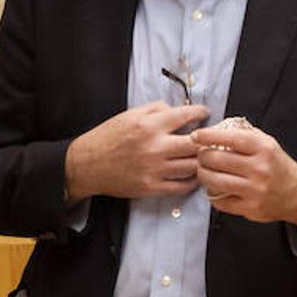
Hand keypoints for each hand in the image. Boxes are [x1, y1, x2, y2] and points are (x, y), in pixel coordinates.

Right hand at [64, 102, 210, 200]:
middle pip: (196, 144)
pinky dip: (192, 181)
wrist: (87, 165)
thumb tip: (177, 109)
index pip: (186, 116)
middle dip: (206, 140)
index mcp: (149, 125)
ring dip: (201, 161)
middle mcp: (154, 147)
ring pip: (192, 166)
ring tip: (202, 156)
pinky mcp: (151, 187)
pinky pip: (181, 186)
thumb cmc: (107, 138)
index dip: (201, 112)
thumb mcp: (129, 115)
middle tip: (209, 138)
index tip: (205, 113)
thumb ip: (155, 109)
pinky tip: (193, 174)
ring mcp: (154, 169)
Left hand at [191, 123, 296, 227]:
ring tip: (203, 171)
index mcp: (263, 148)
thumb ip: (244, 135)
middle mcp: (259, 168)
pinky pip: (220, 200)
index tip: (196, 136)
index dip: (208, 136)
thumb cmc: (277, 166)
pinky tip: (215, 188)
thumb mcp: (267, 143)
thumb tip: (216, 130)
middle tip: (200, 156)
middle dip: (202, 157)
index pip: (229, 138)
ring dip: (203, 175)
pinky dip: (212, 194)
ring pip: (214, 181)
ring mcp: (254, 190)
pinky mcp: (250, 207)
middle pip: (216, 160)